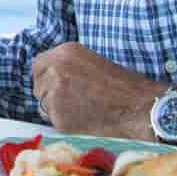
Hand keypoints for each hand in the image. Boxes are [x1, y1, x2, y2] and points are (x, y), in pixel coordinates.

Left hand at [31, 43, 163, 139]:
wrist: (138, 108)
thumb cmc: (122, 87)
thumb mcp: (91, 62)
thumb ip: (68, 66)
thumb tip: (50, 75)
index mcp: (65, 52)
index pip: (38, 65)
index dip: (46, 77)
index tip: (54, 85)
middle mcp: (55, 70)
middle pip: (38, 85)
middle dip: (49, 94)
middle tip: (71, 102)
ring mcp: (55, 94)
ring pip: (43, 104)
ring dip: (56, 110)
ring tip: (83, 110)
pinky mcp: (58, 116)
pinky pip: (53, 121)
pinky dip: (64, 123)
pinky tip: (84, 120)